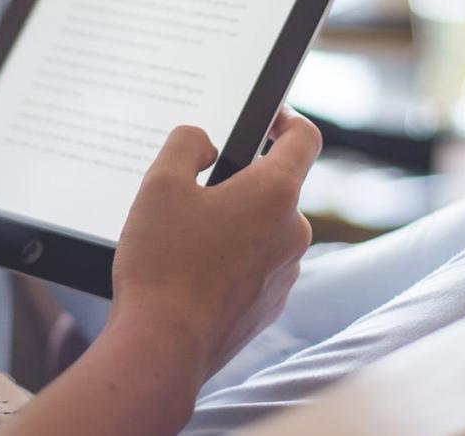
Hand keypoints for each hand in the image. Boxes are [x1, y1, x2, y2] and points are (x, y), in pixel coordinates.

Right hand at [110, 107, 320, 385]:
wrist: (163, 346)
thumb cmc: (162, 263)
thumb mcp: (160, 183)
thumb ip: (186, 143)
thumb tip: (206, 145)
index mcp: (274, 193)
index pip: (304, 138)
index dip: (286, 119)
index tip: (268, 118)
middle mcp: (293, 232)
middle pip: (275, 188)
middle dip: (239, 184)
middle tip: (193, 192)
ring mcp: (285, 273)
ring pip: (264, 231)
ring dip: (235, 226)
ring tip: (185, 239)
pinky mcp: (269, 306)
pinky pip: (256, 268)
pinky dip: (231, 262)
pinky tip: (192, 273)